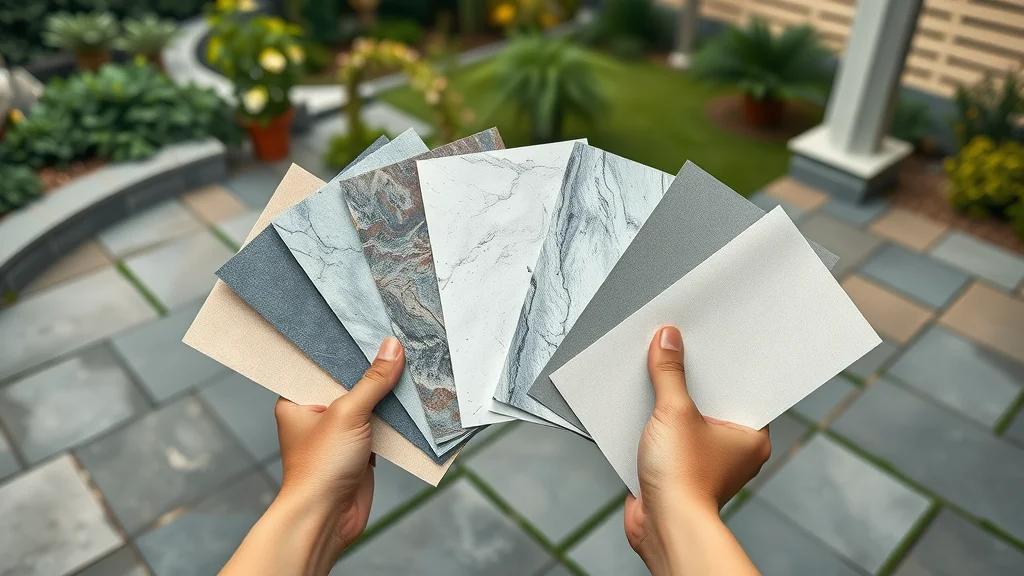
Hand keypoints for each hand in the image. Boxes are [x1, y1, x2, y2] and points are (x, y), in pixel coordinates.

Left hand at [240, 336, 402, 573]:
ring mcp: (340, 432)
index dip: (344, 345)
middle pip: (349, 381)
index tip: (367, 322)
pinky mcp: (360, 449)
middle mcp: (317, 413)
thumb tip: (392, 347)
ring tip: (411, 360)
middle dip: (372, 367)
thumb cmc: (320, 467)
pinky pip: (381, 424)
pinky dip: (396, 415)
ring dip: (388, 391)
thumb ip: (372, 381)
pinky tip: (415, 396)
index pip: (321, 362)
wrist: (327, 519)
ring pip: (368, 403)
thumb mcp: (348, 414)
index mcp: (297, 399)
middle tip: (396, 337)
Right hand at [624, 326, 769, 574]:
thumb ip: (669, 373)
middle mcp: (731, 448)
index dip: (721, 361)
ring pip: (686, 416)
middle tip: (676, 347)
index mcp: (750, 434)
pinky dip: (654, 421)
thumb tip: (668, 340)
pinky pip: (667, 434)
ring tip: (653, 370)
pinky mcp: (678, 469)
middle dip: (689, 377)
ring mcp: (704, 459)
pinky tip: (639, 403)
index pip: (739, 385)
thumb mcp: (674, 412)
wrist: (662, 527)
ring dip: (668, 400)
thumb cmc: (684, 481)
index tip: (706, 339)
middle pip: (710, 398)